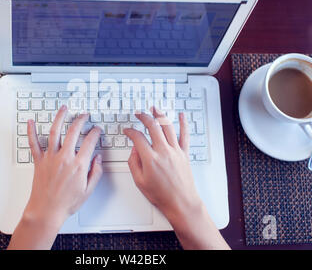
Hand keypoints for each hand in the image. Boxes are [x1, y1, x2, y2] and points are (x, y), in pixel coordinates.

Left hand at [8, 105, 102, 248]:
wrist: (46, 211)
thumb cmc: (66, 203)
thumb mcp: (88, 190)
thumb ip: (96, 172)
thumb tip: (99, 159)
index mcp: (78, 165)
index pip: (89, 142)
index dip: (95, 133)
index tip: (96, 130)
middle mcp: (64, 158)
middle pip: (73, 132)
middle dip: (80, 120)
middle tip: (84, 115)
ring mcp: (50, 158)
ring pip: (55, 132)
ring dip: (60, 118)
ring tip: (64, 109)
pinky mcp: (39, 161)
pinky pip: (34, 143)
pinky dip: (31, 131)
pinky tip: (30, 122)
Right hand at [123, 107, 229, 249]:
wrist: (181, 203)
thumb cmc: (161, 195)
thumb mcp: (140, 181)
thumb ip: (134, 163)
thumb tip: (134, 150)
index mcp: (150, 159)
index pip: (138, 137)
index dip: (130, 131)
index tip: (127, 131)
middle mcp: (163, 152)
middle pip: (153, 126)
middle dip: (144, 117)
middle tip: (139, 114)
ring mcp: (175, 151)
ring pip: (168, 127)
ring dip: (160, 115)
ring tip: (155, 108)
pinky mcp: (184, 154)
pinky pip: (185, 135)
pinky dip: (183, 124)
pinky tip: (181, 116)